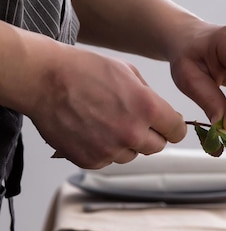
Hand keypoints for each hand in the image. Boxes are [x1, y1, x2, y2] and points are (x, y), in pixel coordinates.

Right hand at [27, 45, 186, 168]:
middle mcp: (132, 133)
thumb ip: (151, 97)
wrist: (42, 79)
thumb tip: (165, 115)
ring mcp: (111, 149)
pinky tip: (90, 129)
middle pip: (157, 147)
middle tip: (132, 120)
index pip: (177, 131)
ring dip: (125, 143)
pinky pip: (108, 160)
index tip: (166, 125)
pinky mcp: (92, 160)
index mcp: (148, 109)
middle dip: (150, 135)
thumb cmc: (82, 70)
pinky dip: (103, 149)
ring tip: (105, 121)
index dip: (172, 127)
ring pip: (132, 154)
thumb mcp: (128, 72)